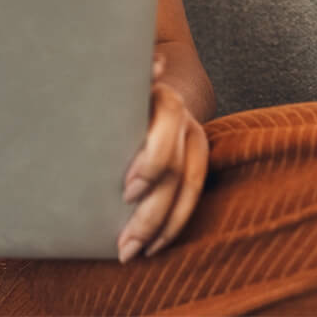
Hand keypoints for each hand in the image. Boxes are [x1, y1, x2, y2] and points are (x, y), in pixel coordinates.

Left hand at [117, 51, 209, 263]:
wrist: (155, 84)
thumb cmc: (121, 88)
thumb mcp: (119, 82)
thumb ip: (132, 76)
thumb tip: (154, 64)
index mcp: (164, 98)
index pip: (165, 132)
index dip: (151, 163)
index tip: (126, 189)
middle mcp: (185, 121)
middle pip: (176, 171)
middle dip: (152, 209)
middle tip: (124, 238)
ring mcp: (195, 143)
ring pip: (188, 191)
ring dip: (161, 227)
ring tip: (131, 251)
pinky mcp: (197, 163)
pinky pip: (191, 200)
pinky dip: (173, 227)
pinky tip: (152, 246)